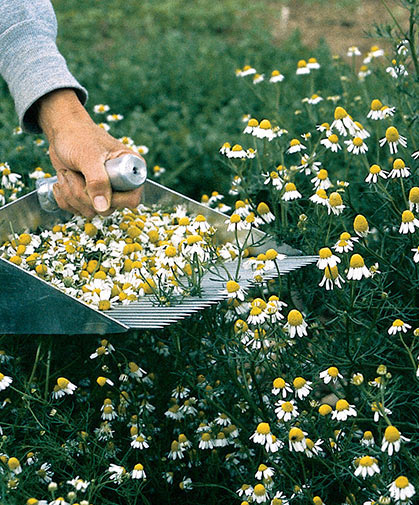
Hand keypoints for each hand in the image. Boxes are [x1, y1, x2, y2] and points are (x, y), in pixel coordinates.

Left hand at [37, 89, 143, 217]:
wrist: (61, 132)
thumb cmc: (78, 136)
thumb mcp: (89, 157)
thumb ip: (98, 181)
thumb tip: (104, 208)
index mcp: (131, 170)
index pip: (131, 198)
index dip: (112, 198)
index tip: (92, 184)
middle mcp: (121, 184)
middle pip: (108, 208)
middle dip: (84, 194)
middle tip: (73, 174)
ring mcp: (104, 192)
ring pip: (91, 211)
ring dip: (71, 194)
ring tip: (67, 173)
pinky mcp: (89, 197)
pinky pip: (77, 210)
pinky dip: (64, 198)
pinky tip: (63, 180)